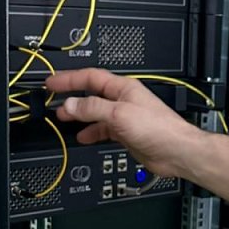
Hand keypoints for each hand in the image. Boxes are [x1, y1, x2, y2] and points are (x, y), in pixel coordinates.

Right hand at [45, 68, 203, 177]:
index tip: (52, 82)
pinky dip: (92, 132)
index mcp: (123, 88)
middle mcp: (123, 100)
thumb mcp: (119, 114)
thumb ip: (93, 108)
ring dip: (80, 116)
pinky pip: (104, 129)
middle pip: (92, 94)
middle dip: (72, 97)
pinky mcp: (127, 133)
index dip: (69, 78)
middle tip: (54, 101)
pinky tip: (84, 137)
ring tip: (64, 120)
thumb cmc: (158, 128)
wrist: (176, 151)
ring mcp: (125, 117)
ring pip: (96, 113)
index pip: (90, 77)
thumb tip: (71, 104)